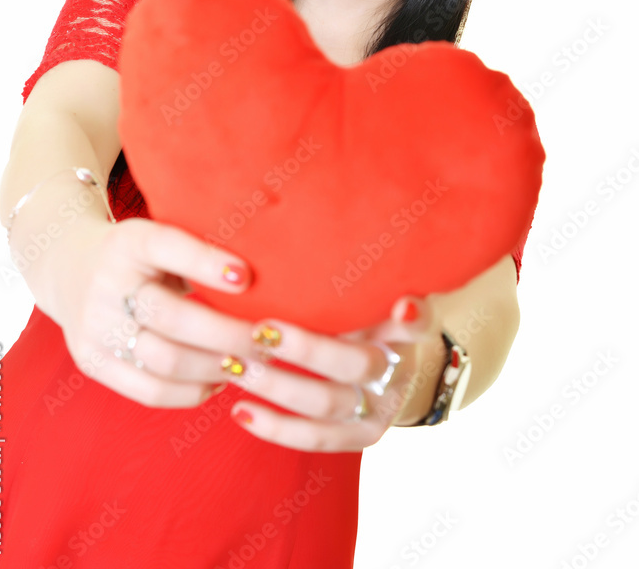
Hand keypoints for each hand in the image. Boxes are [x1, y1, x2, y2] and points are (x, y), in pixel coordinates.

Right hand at [53, 214, 266, 407]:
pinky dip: (193, 390)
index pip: (169, 248)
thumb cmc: (141, 254)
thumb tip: (273, 282)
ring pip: (167, 361)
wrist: (69, 267)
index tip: (247, 276)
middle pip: (174, 316)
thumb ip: (203, 253)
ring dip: (218, 366)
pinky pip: (151, 391)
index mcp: (130, 242)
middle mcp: (106, 283)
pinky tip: (220, 380)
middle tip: (270, 339)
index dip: (207, 263)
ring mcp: (93, 327)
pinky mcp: (91, 363)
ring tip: (253, 364)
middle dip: (231, 334)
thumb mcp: (162, 237)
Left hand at [219, 294, 438, 451]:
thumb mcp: (368, 292)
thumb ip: (349, 274)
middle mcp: (399, 366)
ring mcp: (383, 406)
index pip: (419, 319)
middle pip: (356, 363)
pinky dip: (276, 428)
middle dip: (305, 349)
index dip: (414, 315)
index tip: (403, 305)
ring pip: (329, 402)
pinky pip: (317, 439)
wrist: (389, 365)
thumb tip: (303, 217)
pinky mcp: (363, 436)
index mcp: (406, 326)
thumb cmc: (361, 311)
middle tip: (259, 330)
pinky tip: (241, 411)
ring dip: (278, 386)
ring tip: (236, 366)